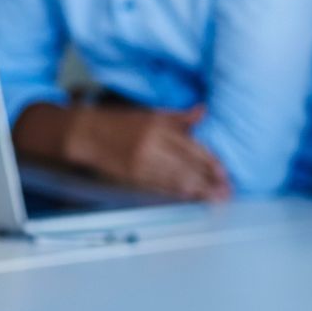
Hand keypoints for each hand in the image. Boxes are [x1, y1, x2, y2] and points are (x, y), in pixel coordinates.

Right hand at [71, 105, 230, 200]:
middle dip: (209, 182)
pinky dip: (177, 194)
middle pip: (188, 167)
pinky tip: (189, 198)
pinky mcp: (133, 177)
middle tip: (226, 193)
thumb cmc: (119, 122)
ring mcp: (141, 163)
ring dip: (197, 192)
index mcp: (159, 127)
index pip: (192, 148)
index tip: (225, 174)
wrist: (86, 134)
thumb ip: (179, 117)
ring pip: (176, 180)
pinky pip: (159, 187)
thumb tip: (203, 111)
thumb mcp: (150, 114)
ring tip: (213, 200)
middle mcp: (152, 146)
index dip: (210, 163)